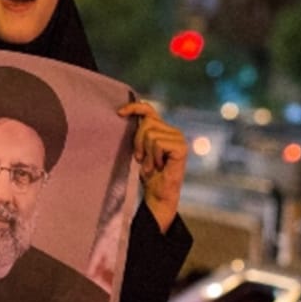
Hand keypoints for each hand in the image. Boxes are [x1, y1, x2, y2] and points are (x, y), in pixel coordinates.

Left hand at [120, 101, 186, 232]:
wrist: (158, 193)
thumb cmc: (149, 174)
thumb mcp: (140, 149)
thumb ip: (139, 133)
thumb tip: (124, 113)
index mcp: (164, 129)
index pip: (148, 110)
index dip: (134, 107)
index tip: (119, 113)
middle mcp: (173, 131)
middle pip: (147, 122)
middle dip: (138, 142)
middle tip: (142, 159)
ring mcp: (179, 138)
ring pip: (150, 134)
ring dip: (146, 153)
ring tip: (151, 165)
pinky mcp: (181, 147)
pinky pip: (158, 143)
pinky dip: (154, 156)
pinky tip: (159, 166)